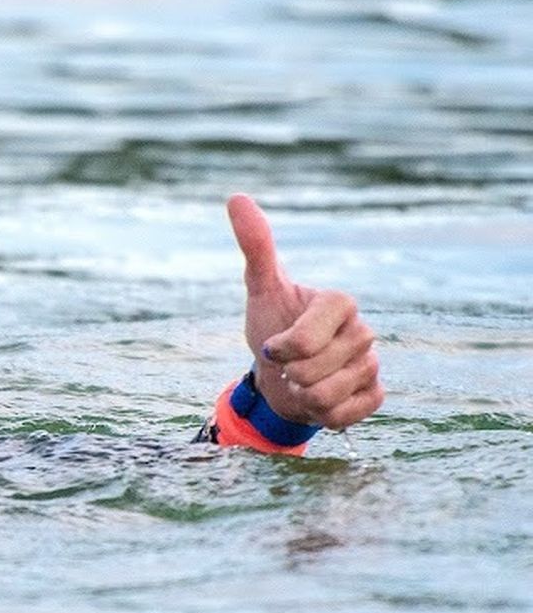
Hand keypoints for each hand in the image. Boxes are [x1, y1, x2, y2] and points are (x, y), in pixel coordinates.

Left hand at [227, 194, 383, 428]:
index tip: (272, 345)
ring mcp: (372, 364)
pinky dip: (322, 415)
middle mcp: (363, 331)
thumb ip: (256, 246)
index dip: (283, 348)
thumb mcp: (260, 288)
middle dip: (289, 374)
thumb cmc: (272, 325)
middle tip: (288, 366)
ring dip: (302, 396)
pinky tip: (319, 401)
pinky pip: (345, 415)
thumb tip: (236, 197)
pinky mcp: (375, 394)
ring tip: (301, 382)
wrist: (281, 374)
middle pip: (314, 371)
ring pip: (328, 396)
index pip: (306, 338)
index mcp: (339, 302)